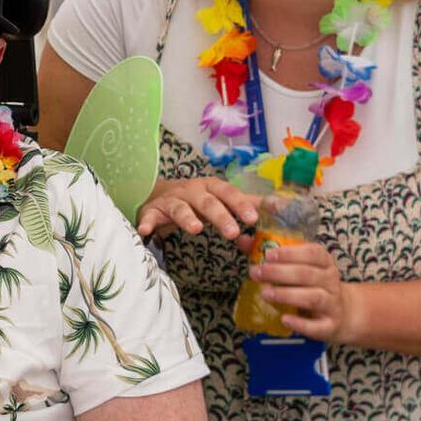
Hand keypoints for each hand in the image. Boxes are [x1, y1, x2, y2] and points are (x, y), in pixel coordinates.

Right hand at [135, 177, 260, 240]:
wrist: (158, 194)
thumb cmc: (196, 199)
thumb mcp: (220, 199)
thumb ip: (245, 208)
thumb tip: (275, 215)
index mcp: (211, 187)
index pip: (229, 193)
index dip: (241, 205)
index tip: (254, 219)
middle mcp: (191, 190)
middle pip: (207, 201)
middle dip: (220, 216)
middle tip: (233, 233)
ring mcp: (171, 200)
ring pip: (180, 208)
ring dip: (187, 217)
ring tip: (195, 229)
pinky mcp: (152, 211)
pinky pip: (149, 217)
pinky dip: (146, 223)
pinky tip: (145, 231)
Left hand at [252, 241, 355, 343]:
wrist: (340, 313)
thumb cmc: (311, 286)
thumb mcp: (298, 267)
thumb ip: (271, 255)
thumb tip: (243, 240)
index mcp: (324, 263)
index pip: (313, 252)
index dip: (290, 253)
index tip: (268, 254)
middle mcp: (331, 281)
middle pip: (307, 274)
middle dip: (279, 273)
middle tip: (256, 273)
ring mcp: (332, 303)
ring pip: (313, 297)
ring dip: (287, 295)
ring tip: (265, 293)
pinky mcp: (329, 325)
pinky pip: (317, 326)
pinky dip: (300, 324)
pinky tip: (284, 319)